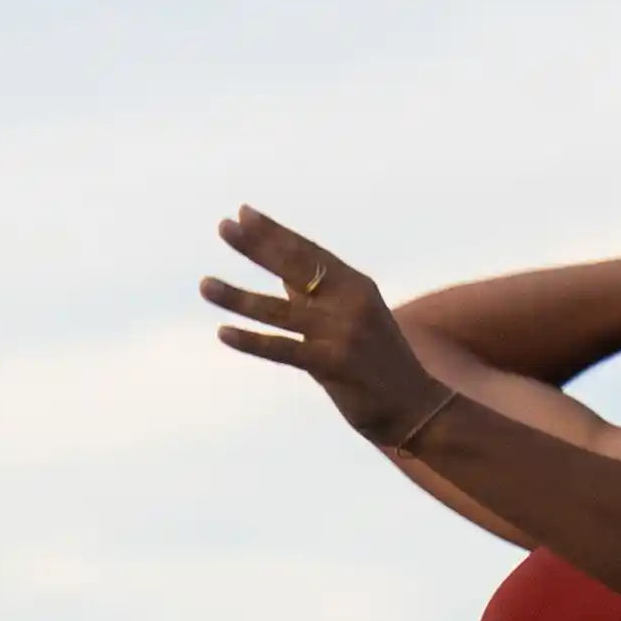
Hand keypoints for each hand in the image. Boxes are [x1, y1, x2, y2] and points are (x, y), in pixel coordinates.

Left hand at [203, 207, 447, 452]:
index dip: (273, 232)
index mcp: (356, 285)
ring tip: (204, 285)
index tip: (242, 214)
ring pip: (279, 311)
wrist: (416, 406)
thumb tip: (280, 268)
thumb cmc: (378, 363)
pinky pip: (283, 349)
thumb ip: (316, 295)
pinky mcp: (333, 365)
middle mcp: (350, 303)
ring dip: (238, 297)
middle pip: (294, 268)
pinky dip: (252, 341)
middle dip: (256, 247)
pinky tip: (224, 332)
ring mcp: (342, 334)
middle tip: (224, 226)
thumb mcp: (352, 318)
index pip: (308, 252)